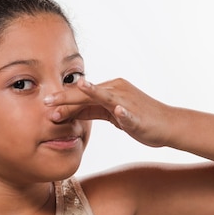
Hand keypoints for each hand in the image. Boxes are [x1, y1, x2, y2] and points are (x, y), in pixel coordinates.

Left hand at [44, 77, 172, 147]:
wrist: (169, 125)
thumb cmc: (140, 120)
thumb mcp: (111, 115)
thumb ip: (93, 111)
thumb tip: (71, 112)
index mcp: (110, 90)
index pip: (82, 96)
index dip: (63, 100)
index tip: (43, 105)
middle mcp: (117, 90)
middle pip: (87, 94)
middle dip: (67, 98)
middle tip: (47, 101)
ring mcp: (128, 101)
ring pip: (105, 97)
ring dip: (91, 94)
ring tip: (78, 89)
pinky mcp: (139, 114)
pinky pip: (130, 112)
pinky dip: (124, 112)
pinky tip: (118, 110)